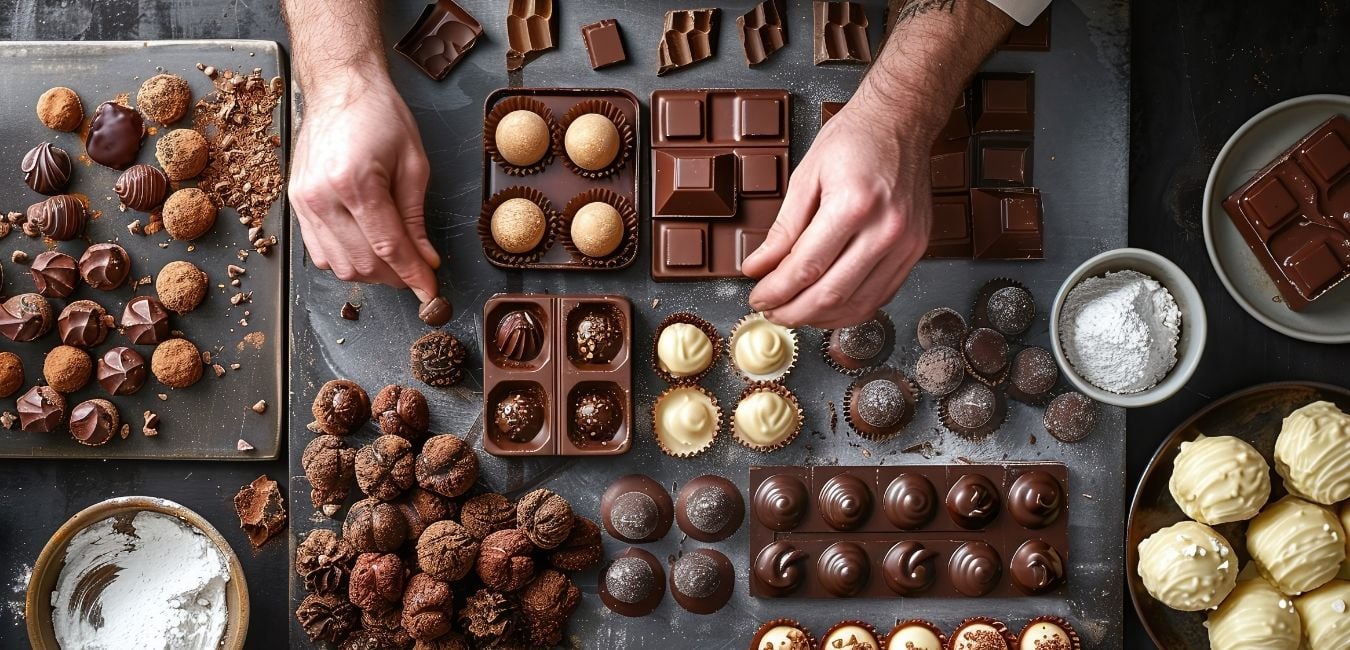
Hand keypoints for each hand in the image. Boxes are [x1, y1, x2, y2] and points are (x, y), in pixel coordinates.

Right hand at [289, 75, 439, 300]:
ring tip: (393, 262)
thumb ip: (416, 219)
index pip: (388, 246)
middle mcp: (322, 196)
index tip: (429, 290)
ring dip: (370, 273)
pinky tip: (365, 250)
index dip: (412, 274)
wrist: (340, 88)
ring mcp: (303, 201)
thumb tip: (425, 259)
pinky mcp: (296, 203)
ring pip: (338, 265)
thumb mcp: (413, 165)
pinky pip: (318, 252)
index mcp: (355, 182)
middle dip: (394, 276)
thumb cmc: (380, 116)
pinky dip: (345, 261)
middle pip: (362, 263)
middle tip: (417, 272)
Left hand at [741, 103, 932, 328]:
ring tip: (793, 313)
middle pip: (831, 294)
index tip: (758, 298)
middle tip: (770, 311)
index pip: (806, 267)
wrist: (901, 122)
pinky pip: (880, 297)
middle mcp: (886, 229)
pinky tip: (826, 307)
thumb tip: (759, 268)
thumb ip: (782, 228)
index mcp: (853, 205)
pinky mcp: (916, 251)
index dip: (776, 291)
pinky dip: (849, 310)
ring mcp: (906, 244)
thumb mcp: (806, 176)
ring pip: (857, 305)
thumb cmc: (854, 140)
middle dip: (793, 312)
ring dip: (820, 318)